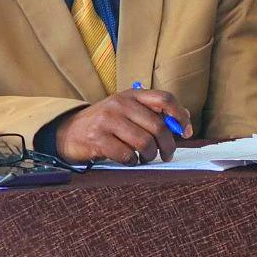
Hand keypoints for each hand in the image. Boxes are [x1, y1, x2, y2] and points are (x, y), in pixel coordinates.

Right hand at [56, 89, 192, 163]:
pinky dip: (132, 162)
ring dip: (149, 156)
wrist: (70, 131)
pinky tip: (130, 160)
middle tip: (167, 155)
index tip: (186, 132)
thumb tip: (185, 121)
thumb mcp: (129, 111)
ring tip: (146, 158)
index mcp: (132, 94)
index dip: (180, 116)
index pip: (165, 99)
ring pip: (144, 142)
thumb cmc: (107, 123)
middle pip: (158, 126)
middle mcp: (120, 103)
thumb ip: (155, 113)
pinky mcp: (96, 138)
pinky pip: (126, 155)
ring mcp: (107, 120)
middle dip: (168, 145)